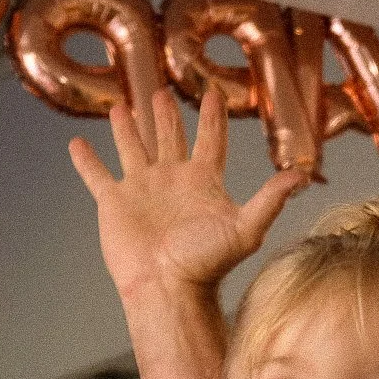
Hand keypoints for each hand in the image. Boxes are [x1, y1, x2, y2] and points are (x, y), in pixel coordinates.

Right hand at [69, 84, 309, 301]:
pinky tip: (77, 145)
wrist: (167, 287)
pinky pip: (97, 176)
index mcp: (202, 181)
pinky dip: (86, 160)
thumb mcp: (246, 228)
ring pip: (133, 148)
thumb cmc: (207, 263)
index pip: (210, 139)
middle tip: (161, 91)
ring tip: (122, 106)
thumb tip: (301, 176)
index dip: (212, 117)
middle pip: (169, 138)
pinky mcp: (114, 203)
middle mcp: (172, 180)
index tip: (214, 92)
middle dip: (166, 115)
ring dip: (127, 129)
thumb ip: (271, 199)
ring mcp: (142, 190)